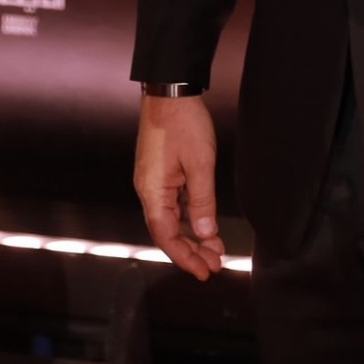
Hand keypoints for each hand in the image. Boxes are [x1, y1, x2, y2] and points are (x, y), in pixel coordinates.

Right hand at [133, 94, 225, 281]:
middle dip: (191, 251)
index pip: (166, 236)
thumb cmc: (182, 123)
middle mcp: (147, 190)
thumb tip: (206, 234)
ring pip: (170, 219)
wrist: (169, 91)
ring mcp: (152, 181)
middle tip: (215, 265)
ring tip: (214, 249)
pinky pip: (172, 204)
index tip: (205, 272)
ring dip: (191, 236)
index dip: (185, 257)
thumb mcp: (200, 164)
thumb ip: (202, 202)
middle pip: (167, 231)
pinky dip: (188, 218)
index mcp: (152, 191)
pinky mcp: (159, 172)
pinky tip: (203, 225)